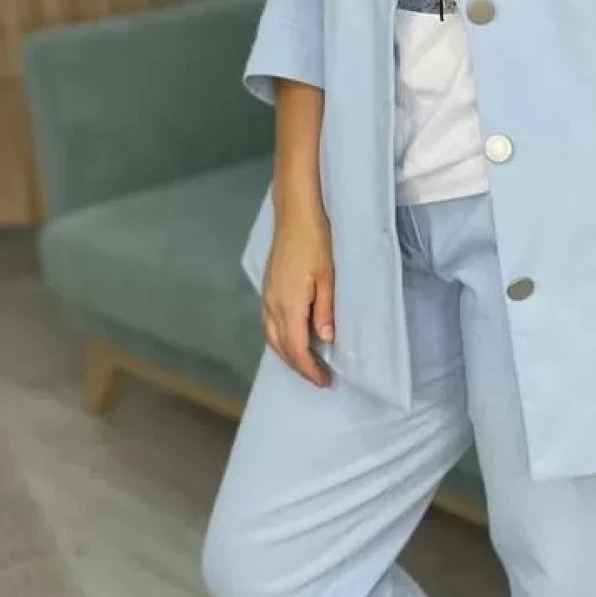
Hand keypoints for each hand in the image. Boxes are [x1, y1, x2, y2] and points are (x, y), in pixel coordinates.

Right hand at [262, 205, 334, 386]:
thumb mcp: (329, 277)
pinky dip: (280, 339)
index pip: (296, 348)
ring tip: (306, 363)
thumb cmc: (317, 242)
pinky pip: (269, 324)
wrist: (295, 215)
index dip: (309, 369)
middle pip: (280, 347)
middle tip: (318, 378)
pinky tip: (292, 338)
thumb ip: (325, 310)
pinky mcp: (267, 289)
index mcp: (288, 305)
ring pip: (271, 336)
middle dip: (297, 366)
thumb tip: (323, 340)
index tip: (325, 382)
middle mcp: (272, 305)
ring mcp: (266, 296)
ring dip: (287, 354)